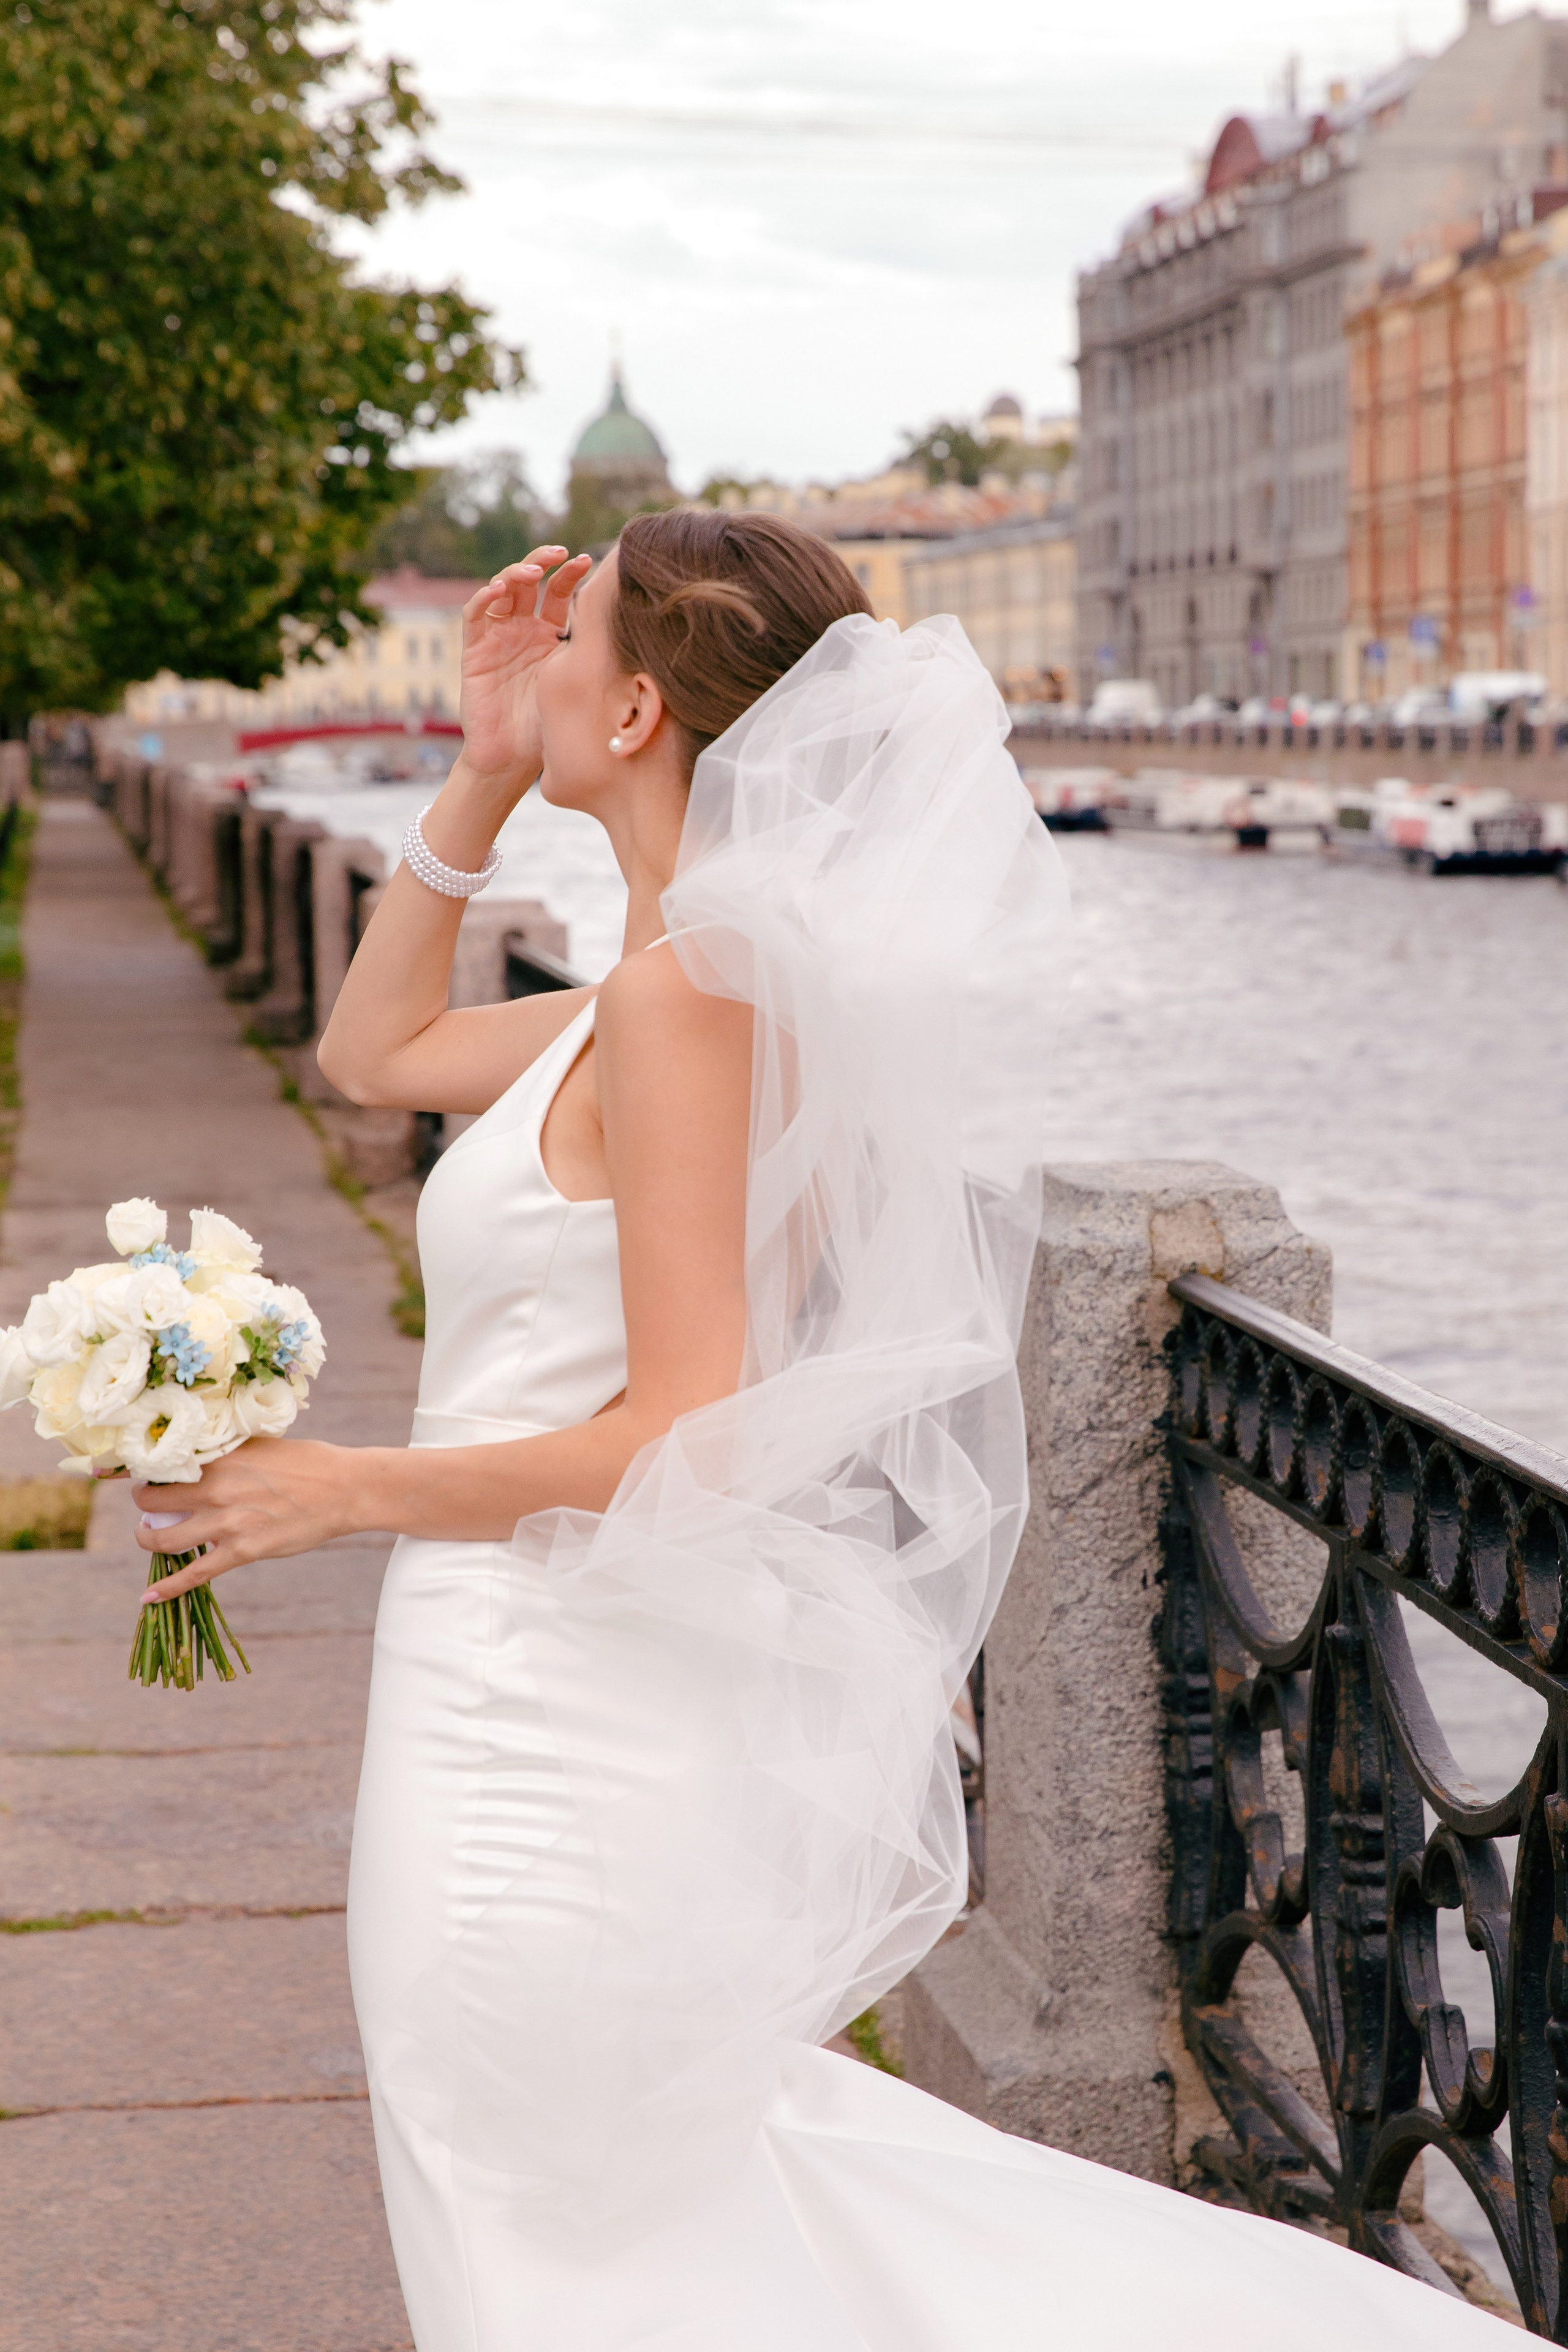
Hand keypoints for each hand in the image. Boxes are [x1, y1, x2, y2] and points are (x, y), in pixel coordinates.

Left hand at [131, 1437, 367, 1597]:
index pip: (163, 1465)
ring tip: (149, 1537)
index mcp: (219, 1456)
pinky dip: (168, 1587)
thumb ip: (227, 1453)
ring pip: (163, 1539)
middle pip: (152, 1502)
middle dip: (144, 1506)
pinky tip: (149, 1597)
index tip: (134, 1476)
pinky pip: (194, 1574)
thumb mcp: (260, 1445)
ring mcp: (226, 1522)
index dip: (142, 1473)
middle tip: (149, 1507)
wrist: (344, 1489)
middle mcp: (215, 1488)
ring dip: (148, 1540)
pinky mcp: (242, 1551)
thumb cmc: (308, 1462)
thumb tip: (201, 1457)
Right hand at [459, 545, 591, 791]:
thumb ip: (594, 658)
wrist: (513, 761)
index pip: (560, 593)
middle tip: (562, 553)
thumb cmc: (549, 729)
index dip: (571, 574)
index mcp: (550, 635)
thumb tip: (641, 636)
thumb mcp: (577, 685)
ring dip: (515, 574)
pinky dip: (484, 598)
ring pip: (502, 590)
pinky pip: (475, 615)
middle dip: (544, 561)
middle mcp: (523, 629)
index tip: (591, 562)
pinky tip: (497, 589)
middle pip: (530, 581)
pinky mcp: (474, 650)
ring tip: (534, 570)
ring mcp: (497, 637)